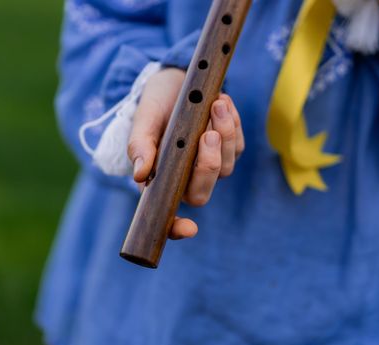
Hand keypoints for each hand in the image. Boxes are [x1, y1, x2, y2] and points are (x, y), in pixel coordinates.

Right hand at [127, 68, 244, 239]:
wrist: (176, 83)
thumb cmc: (155, 106)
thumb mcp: (143, 121)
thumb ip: (140, 147)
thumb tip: (141, 175)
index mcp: (161, 180)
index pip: (168, 216)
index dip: (177, 228)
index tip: (189, 229)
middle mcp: (186, 179)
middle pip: (202, 191)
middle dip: (208, 164)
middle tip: (207, 133)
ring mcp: (210, 165)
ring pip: (226, 166)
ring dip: (225, 134)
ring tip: (216, 103)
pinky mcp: (229, 149)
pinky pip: (238, 145)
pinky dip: (233, 123)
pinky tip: (222, 101)